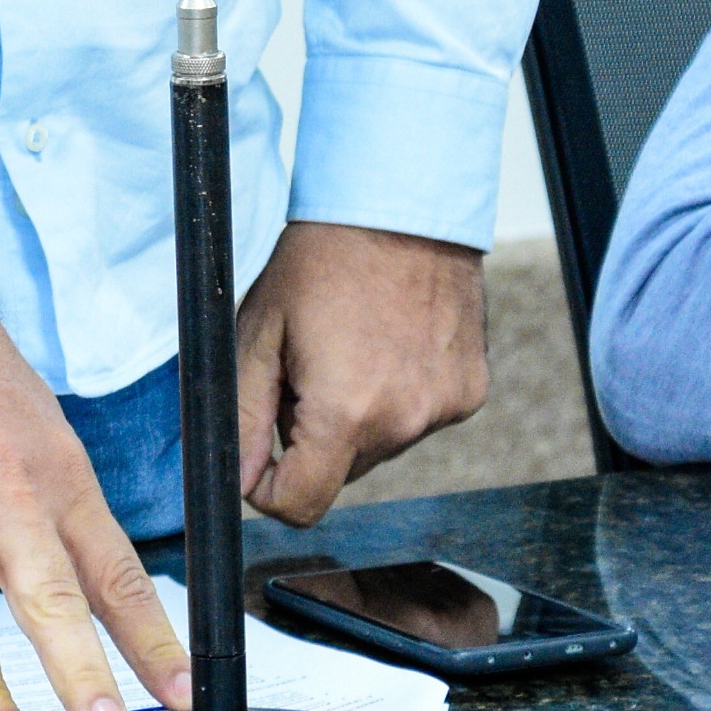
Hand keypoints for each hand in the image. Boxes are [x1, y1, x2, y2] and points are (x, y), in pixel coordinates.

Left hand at [237, 222, 486, 524]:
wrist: (401, 205)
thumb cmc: (322, 259)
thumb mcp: (258, 332)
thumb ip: (242, 417)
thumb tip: (241, 483)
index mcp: (346, 413)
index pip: (301, 505)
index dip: (268, 488)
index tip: (262, 450)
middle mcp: (403, 422)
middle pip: (339, 472)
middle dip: (312, 435)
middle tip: (307, 365)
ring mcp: (443, 409)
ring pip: (379, 445)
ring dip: (357, 415)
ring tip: (352, 343)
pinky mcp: (469, 391)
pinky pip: (418, 417)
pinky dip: (398, 394)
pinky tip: (391, 340)